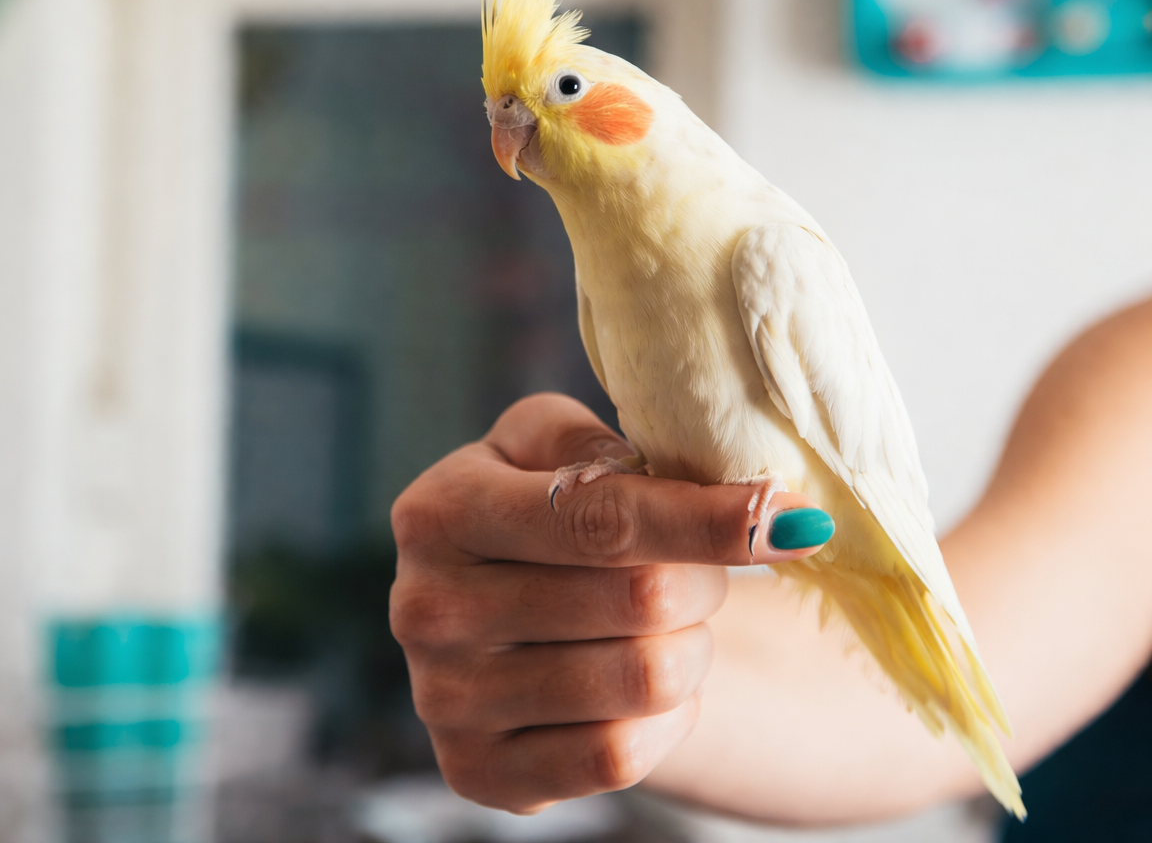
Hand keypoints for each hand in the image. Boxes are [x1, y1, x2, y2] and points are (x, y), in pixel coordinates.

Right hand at [389, 393, 829, 812]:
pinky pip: (621, 757)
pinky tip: (649, 692)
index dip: (708, 520)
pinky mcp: (478, 773)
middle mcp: (426, 607)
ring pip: (644, 680)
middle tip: (698, 572)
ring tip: (667, 627)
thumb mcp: (548, 446)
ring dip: (690, 650)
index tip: (792, 518)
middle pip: (640, 600)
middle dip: (704, 582)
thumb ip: (610, 445)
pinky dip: (665, 720)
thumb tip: (735, 498)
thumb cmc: (541, 514)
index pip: (600, 518)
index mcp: (440, 510)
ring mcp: (444, 699)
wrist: (499, 619)